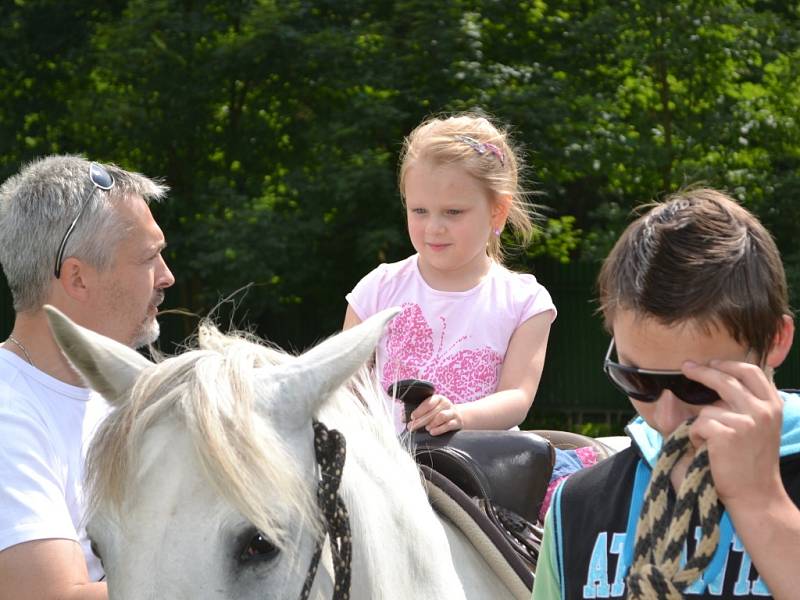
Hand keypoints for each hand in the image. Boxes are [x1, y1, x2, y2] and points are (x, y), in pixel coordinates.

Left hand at [407, 394, 463, 435]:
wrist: (456, 418)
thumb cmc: (437, 414)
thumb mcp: (428, 410)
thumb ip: (416, 413)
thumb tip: (402, 417)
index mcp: (437, 398)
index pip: (428, 403)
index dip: (419, 410)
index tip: (412, 417)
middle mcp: (446, 403)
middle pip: (433, 411)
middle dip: (421, 420)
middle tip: (412, 427)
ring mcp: (453, 412)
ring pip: (442, 416)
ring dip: (432, 423)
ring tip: (426, 429)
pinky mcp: (458, 422)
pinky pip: (449, 425)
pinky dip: (439, 429)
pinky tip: (432, 432)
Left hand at [683, 359, 783, 509]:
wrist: (756, 496)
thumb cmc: (750, 464)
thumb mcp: (756, 428)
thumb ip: (740, 403)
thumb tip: (712, 376)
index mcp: (773, 405)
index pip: (751, 372)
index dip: (729, 364)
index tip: (712, 362)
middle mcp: (763, 410)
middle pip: (727, 379)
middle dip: (702, 371)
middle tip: (686, 367)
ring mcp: (747, 420)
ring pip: (708, 408)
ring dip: (701, 425)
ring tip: (710, 445)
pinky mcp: (728, 432)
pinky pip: (699, 424)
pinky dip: (695, 437)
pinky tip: (707, 452)